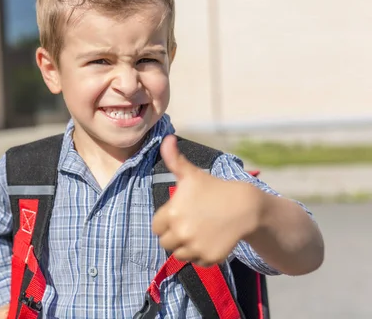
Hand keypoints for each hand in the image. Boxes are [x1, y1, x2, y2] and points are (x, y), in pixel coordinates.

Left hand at [151, 135, 262, 266]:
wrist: (246, 207)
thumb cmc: (215, 189)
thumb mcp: (192, 174)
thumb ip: (174, 159)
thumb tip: (167, 138)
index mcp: (171, 213)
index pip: (156, 226)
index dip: (166, 220)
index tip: (179, 214)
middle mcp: (180, 232)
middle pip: (165, 242)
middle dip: (174, 234)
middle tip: (190, 223)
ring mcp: (195, 247)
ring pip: (179, 254)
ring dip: (186, 246)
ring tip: (199, 232)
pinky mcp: (209, 258)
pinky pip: (196, 262)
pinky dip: (201, 255)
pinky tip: (211, 240)